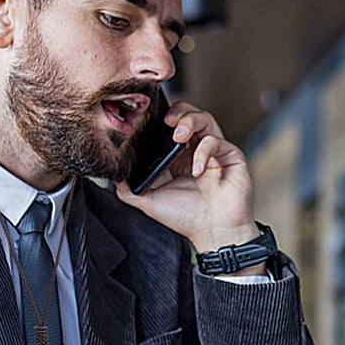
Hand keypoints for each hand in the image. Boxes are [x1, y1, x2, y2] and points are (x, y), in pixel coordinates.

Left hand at [116, 102, 259, 256]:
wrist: (214, 233)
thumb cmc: (187, 217)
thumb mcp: (149, 202)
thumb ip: (130, 189)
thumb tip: (114, 175)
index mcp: (176, 159)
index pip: (168, 129)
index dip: (159, 121)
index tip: (149, 122)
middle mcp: (195, 151)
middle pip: (188, 116)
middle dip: (177, 112)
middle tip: (166, 121)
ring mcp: (213, 151)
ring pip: (205, 119)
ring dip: (190, 122)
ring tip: (178, 136)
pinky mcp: (230, 155)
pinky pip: (216, 142)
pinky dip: (203, 152)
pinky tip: (196, 171)